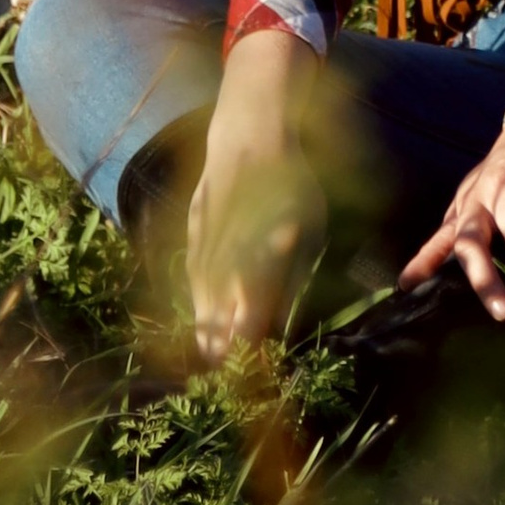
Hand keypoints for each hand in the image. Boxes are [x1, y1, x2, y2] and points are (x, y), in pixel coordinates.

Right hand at [186, 25, 323, 362]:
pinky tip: (197, 311)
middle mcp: (234, 244)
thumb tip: (281, 325)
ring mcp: (209, 233)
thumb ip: (293, 279)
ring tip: (206, 354)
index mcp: (268, 247)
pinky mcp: (194, 222)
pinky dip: (194, 292)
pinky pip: (193, 265)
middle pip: (224, 302)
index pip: (254, 306)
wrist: (250, 129)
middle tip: (220, 374)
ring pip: (203, 287)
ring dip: (204, 322)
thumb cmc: (293, 181)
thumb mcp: (310, 229)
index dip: (249, 340)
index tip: (250, 366)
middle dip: (222, 341)